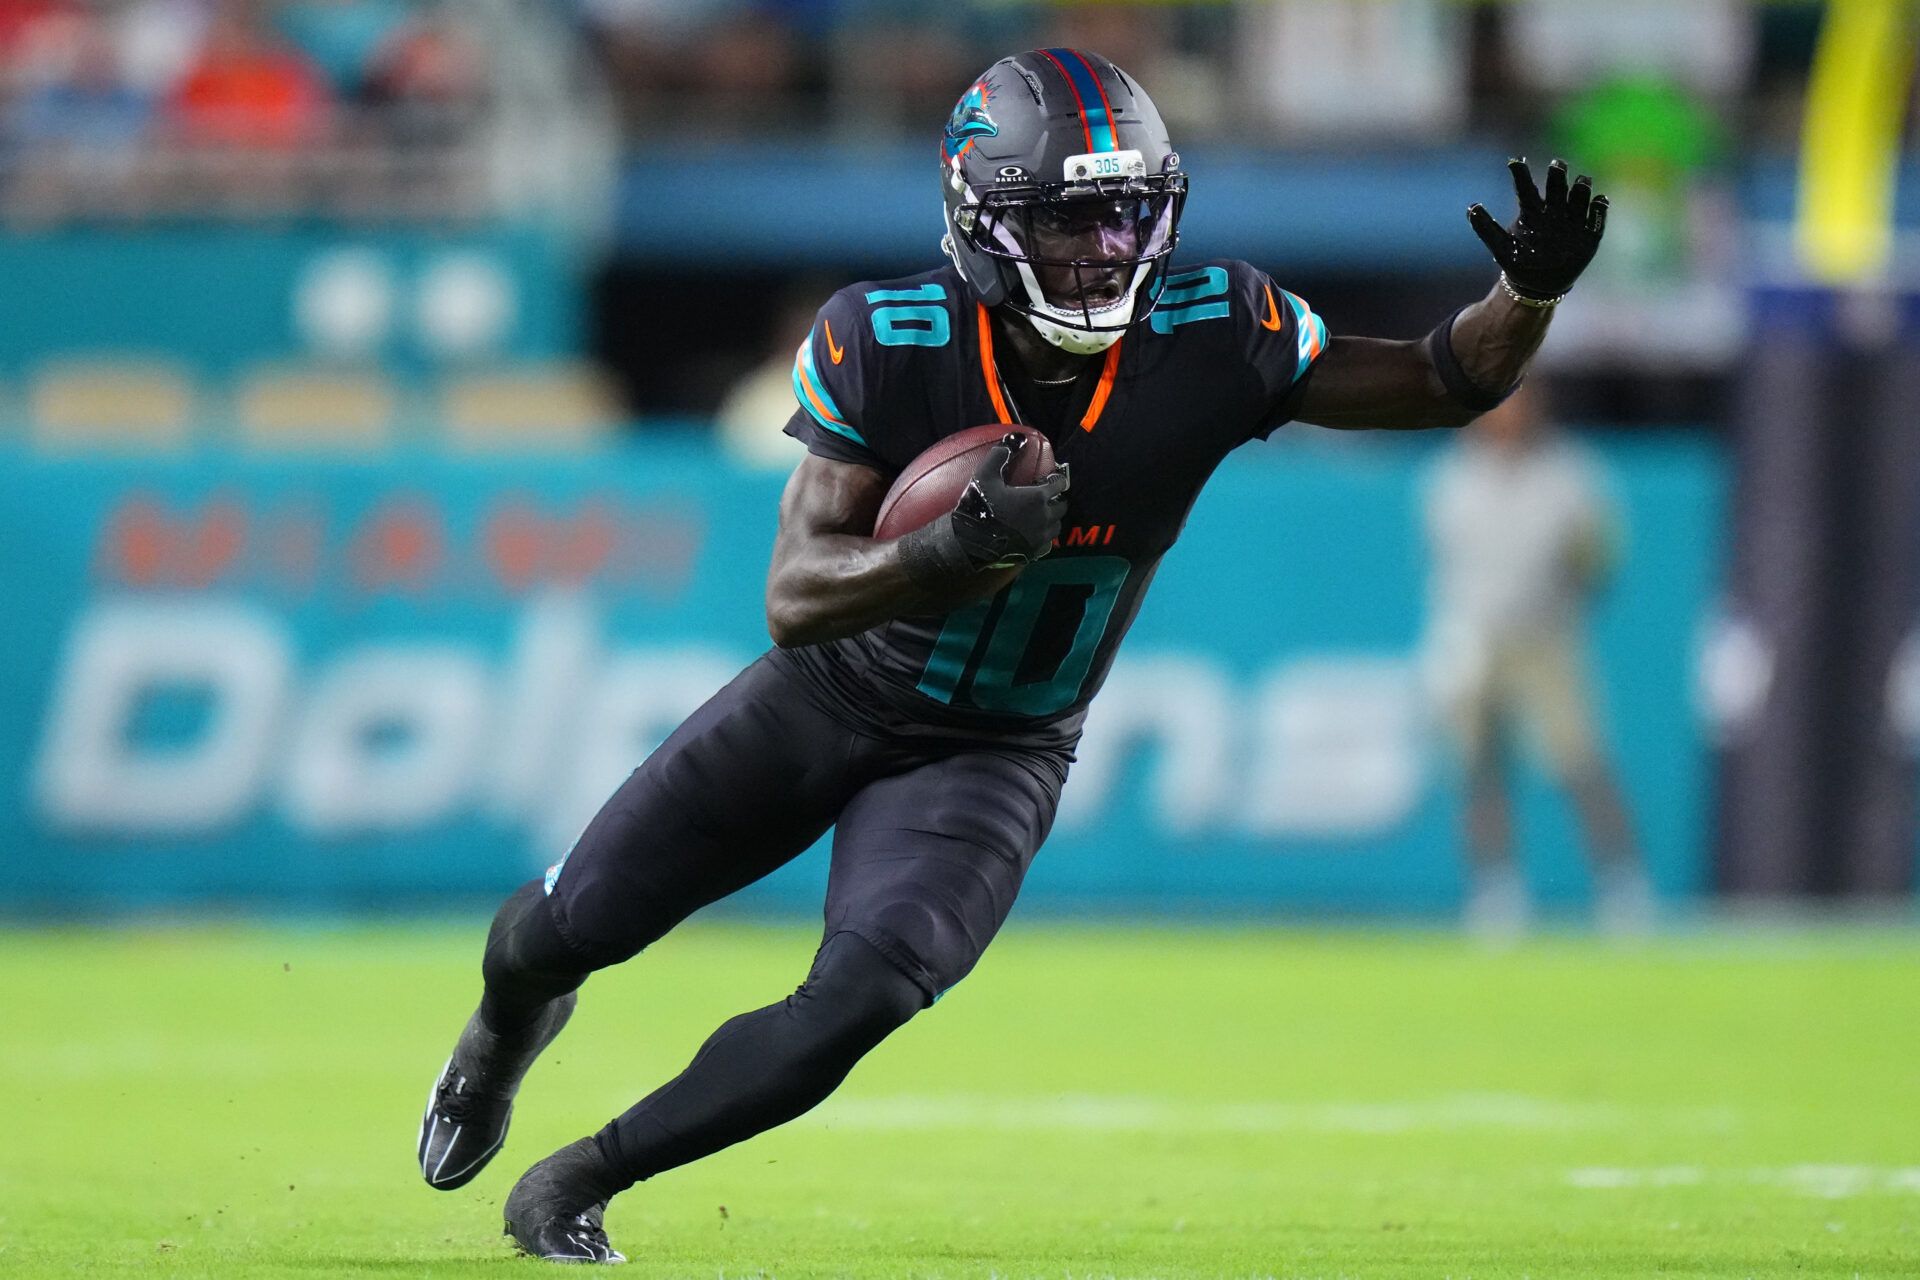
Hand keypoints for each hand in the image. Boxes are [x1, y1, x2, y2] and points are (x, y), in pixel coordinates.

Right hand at [950, 434, 1069, 567]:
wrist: (971, 542)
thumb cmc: (980, 507)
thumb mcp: (985, 476)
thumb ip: (1000, 455)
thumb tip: (1012, 440)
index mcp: (1037, 497)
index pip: (1059, 485)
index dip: (1057, 480)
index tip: (1053, 479)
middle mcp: (1044, 517)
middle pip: (1061, 507)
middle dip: (1057, 500)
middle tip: (1049, 497)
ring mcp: (1040, 537)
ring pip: (1056, 526)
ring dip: (1053, 519)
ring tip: (1043, 515)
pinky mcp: (1033, 552)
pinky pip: (1046, 544)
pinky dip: (1044, 537)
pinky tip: (1035, 535)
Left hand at [1468, 158, 1607, 300]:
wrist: (1539, 286)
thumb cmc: (1519, 263)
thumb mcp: (1501, 248)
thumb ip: (1486, 228)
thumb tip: (1471, 207)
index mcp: (1531, 212)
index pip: (1526, 189)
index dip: (1521, 175)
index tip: (1514, 162)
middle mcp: (1553, 211)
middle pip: (1556, 187)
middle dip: (1558, 175)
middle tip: (1557, 164)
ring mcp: (1571, 221)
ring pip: (1579, 197)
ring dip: (1581, 188)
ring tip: (1582, 182)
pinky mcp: (1588, 234)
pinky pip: (1597, 217)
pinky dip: (1599, 207)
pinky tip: (1599, 201)